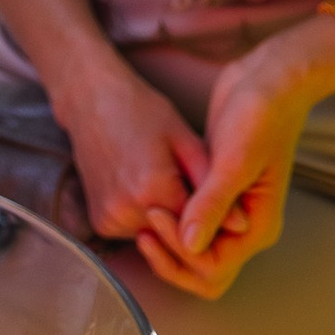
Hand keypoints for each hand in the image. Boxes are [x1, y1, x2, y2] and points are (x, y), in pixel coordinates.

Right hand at [56, 54, 207, 250]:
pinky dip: (147, 217)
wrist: (91, 98)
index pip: (199, 226)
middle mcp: (126, 210)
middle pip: (177, 233)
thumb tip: (244, 227)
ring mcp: (109, 219)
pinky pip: (137, 231)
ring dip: (169, 219)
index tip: (216, 196)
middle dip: (190, 217)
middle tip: (189, 183)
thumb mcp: (185, 141)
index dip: (213, 213)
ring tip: (166, 181)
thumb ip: (214, 186)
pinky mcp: (99, 222)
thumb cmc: (142, 111)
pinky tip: (145, 186)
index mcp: (152, 189)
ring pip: (158, 235)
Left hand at [135, 27, 334, 300]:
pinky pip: (190, 220)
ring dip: (169, 241)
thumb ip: (212, 204)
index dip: (180, 253)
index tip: (155, 216)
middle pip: (204, 268)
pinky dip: (172, 219)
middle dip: (172, 257)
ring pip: (195, 248)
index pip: (213, 268)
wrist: (267, 81)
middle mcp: (244, 227)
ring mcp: (229, 210)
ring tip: (144, 215)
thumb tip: (189, 245)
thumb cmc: (259, 117)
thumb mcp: (234, 161)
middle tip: (144, 227)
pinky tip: (150, 202)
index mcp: (256, 228)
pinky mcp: (214, 189)